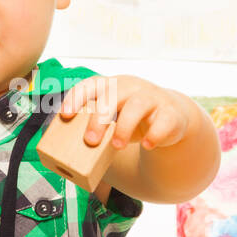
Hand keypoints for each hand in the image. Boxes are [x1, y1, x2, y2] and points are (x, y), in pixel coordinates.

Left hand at [57, 75, 188, 151]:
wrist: (171, 117)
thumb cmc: (132, 118)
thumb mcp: (113, 117)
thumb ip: (94, 125)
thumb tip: (67, 152)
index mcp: (111, 87)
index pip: (90, 85)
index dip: (76, 98)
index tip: (65, 115)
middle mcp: (131, 88)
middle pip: (113, 95)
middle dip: (98, 118)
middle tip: (90, 141)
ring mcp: (152, 98)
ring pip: (137, 105)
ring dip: (124, 127)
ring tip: (117, 146)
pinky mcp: (171, 113)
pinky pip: (164, 121)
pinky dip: (154, 134)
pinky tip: (147, 145)